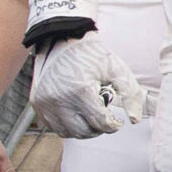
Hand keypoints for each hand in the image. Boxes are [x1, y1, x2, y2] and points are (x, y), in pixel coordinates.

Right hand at [29, 32, 150, 136]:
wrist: (62, 39)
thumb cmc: (92, 55)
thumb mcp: (117, 69)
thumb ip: (131, 94)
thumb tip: (134, 120)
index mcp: (80, 90)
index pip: (101, 123)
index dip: (113, 125)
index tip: (118, 121)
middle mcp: (59, 99)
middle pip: (84, 131)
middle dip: (98, 128)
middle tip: (103, 115)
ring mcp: (44, 103)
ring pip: (67, 132)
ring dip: (82, 128)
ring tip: (90, 113)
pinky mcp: (36, 103)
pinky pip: (53, 126)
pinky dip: (67, 125)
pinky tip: (76, 112)